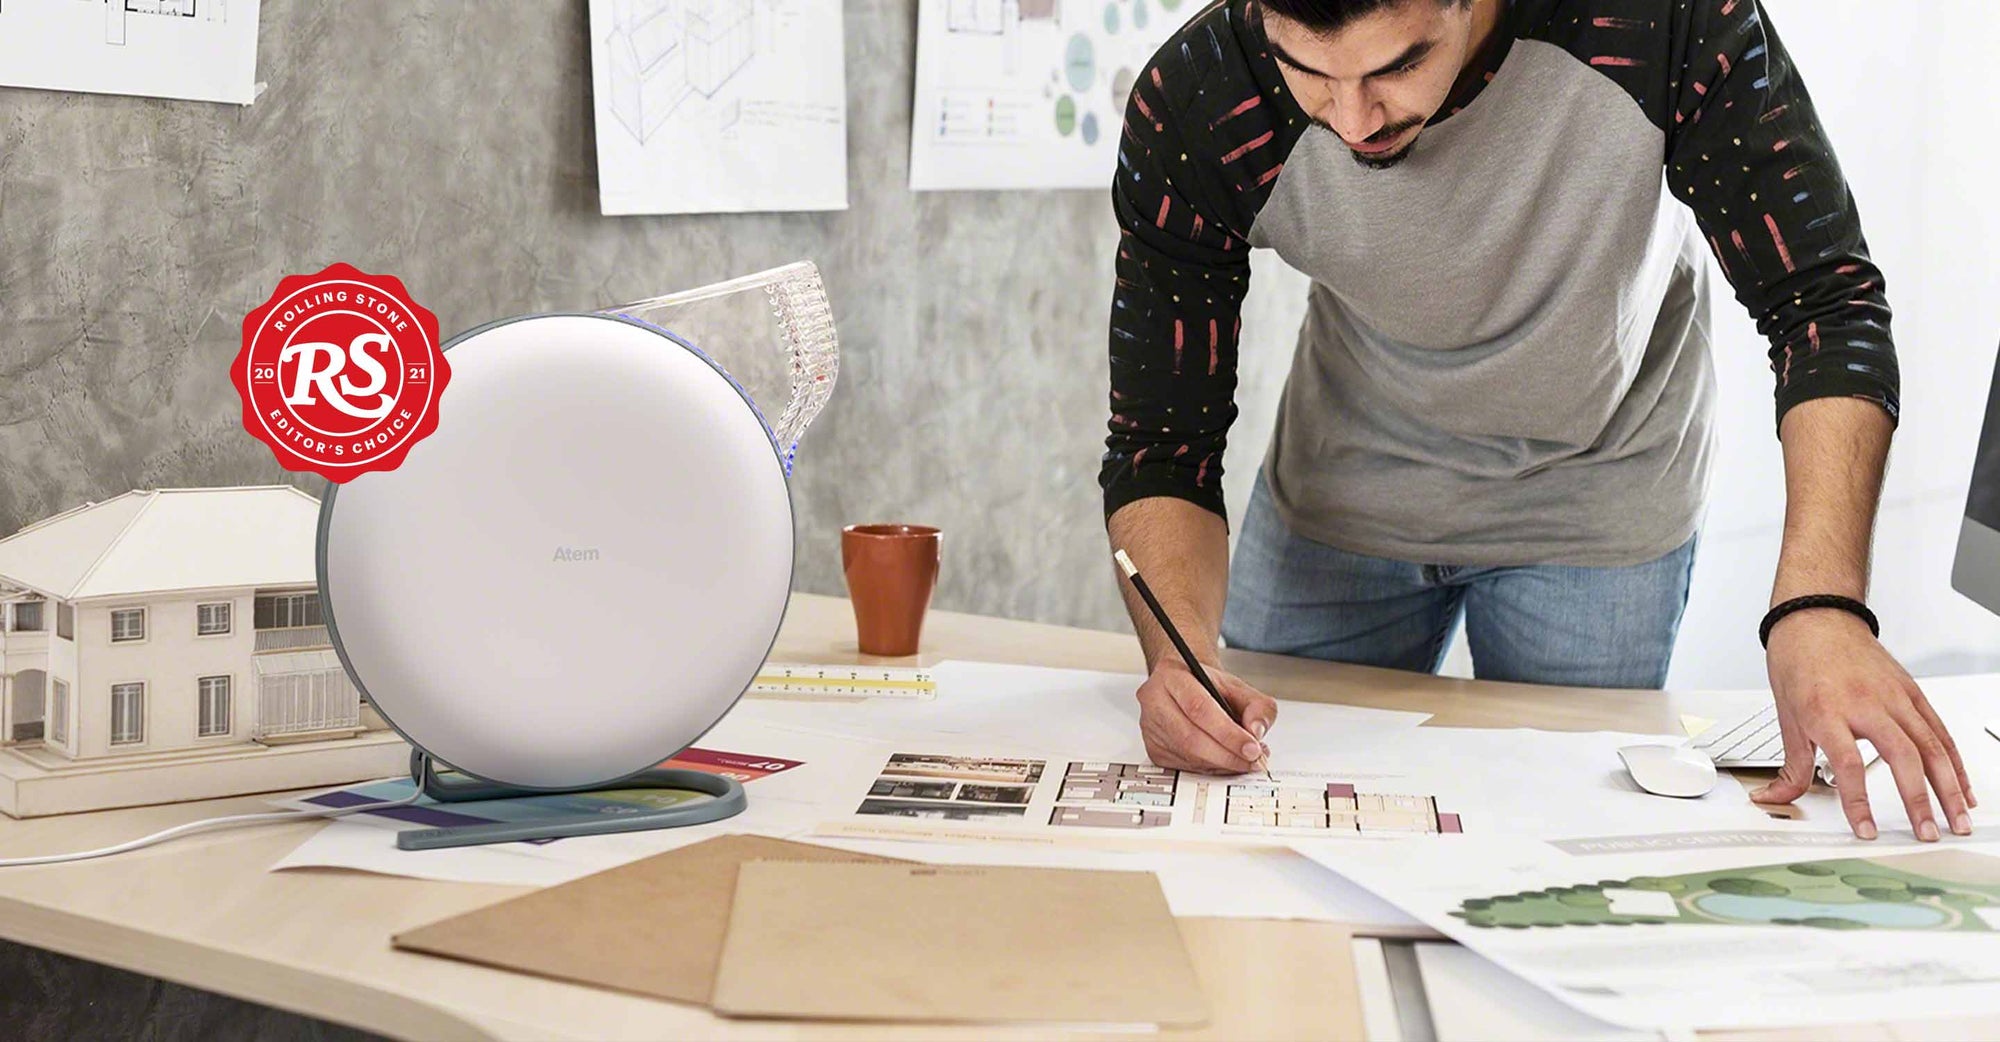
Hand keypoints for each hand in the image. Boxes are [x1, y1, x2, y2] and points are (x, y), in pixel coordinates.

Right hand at [1135, 657, 1275, 773]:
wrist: (1187, 686)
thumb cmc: (1209, 686)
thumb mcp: (1240, 686)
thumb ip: (1257, 706)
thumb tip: (1256, 732)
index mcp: (1172, 676)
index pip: (1199, 708)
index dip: (1227, 732)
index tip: (1252, 747)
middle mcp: (1155, 700)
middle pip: (1190, 737)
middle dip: (1227, 754)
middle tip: (1252, 759)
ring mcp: (1151, 727)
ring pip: (1187, 755)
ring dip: (1221, 764)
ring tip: (1244, 760)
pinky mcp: (1153, 749)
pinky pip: (1184, 767)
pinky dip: (1211, 768)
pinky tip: (1225, 761)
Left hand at [1752, 609, 1974, 840]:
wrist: (1816, 619)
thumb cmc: (1799, 663)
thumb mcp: (1786, 716)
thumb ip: (1790, 767)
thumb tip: (1773, 799)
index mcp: (1827, 711)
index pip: (1848, 764)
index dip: (1858, 801)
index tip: (1866, 829)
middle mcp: (1866, 703)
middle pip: (1902, 756)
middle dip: (1919, 800)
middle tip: (1927, 834)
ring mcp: (1895, 697)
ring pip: (1931, 746)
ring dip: (1949, 788)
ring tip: (1958, 820)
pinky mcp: (1912, 692)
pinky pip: (1939, 731)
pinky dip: (1953, 762)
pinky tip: (1962, 788)